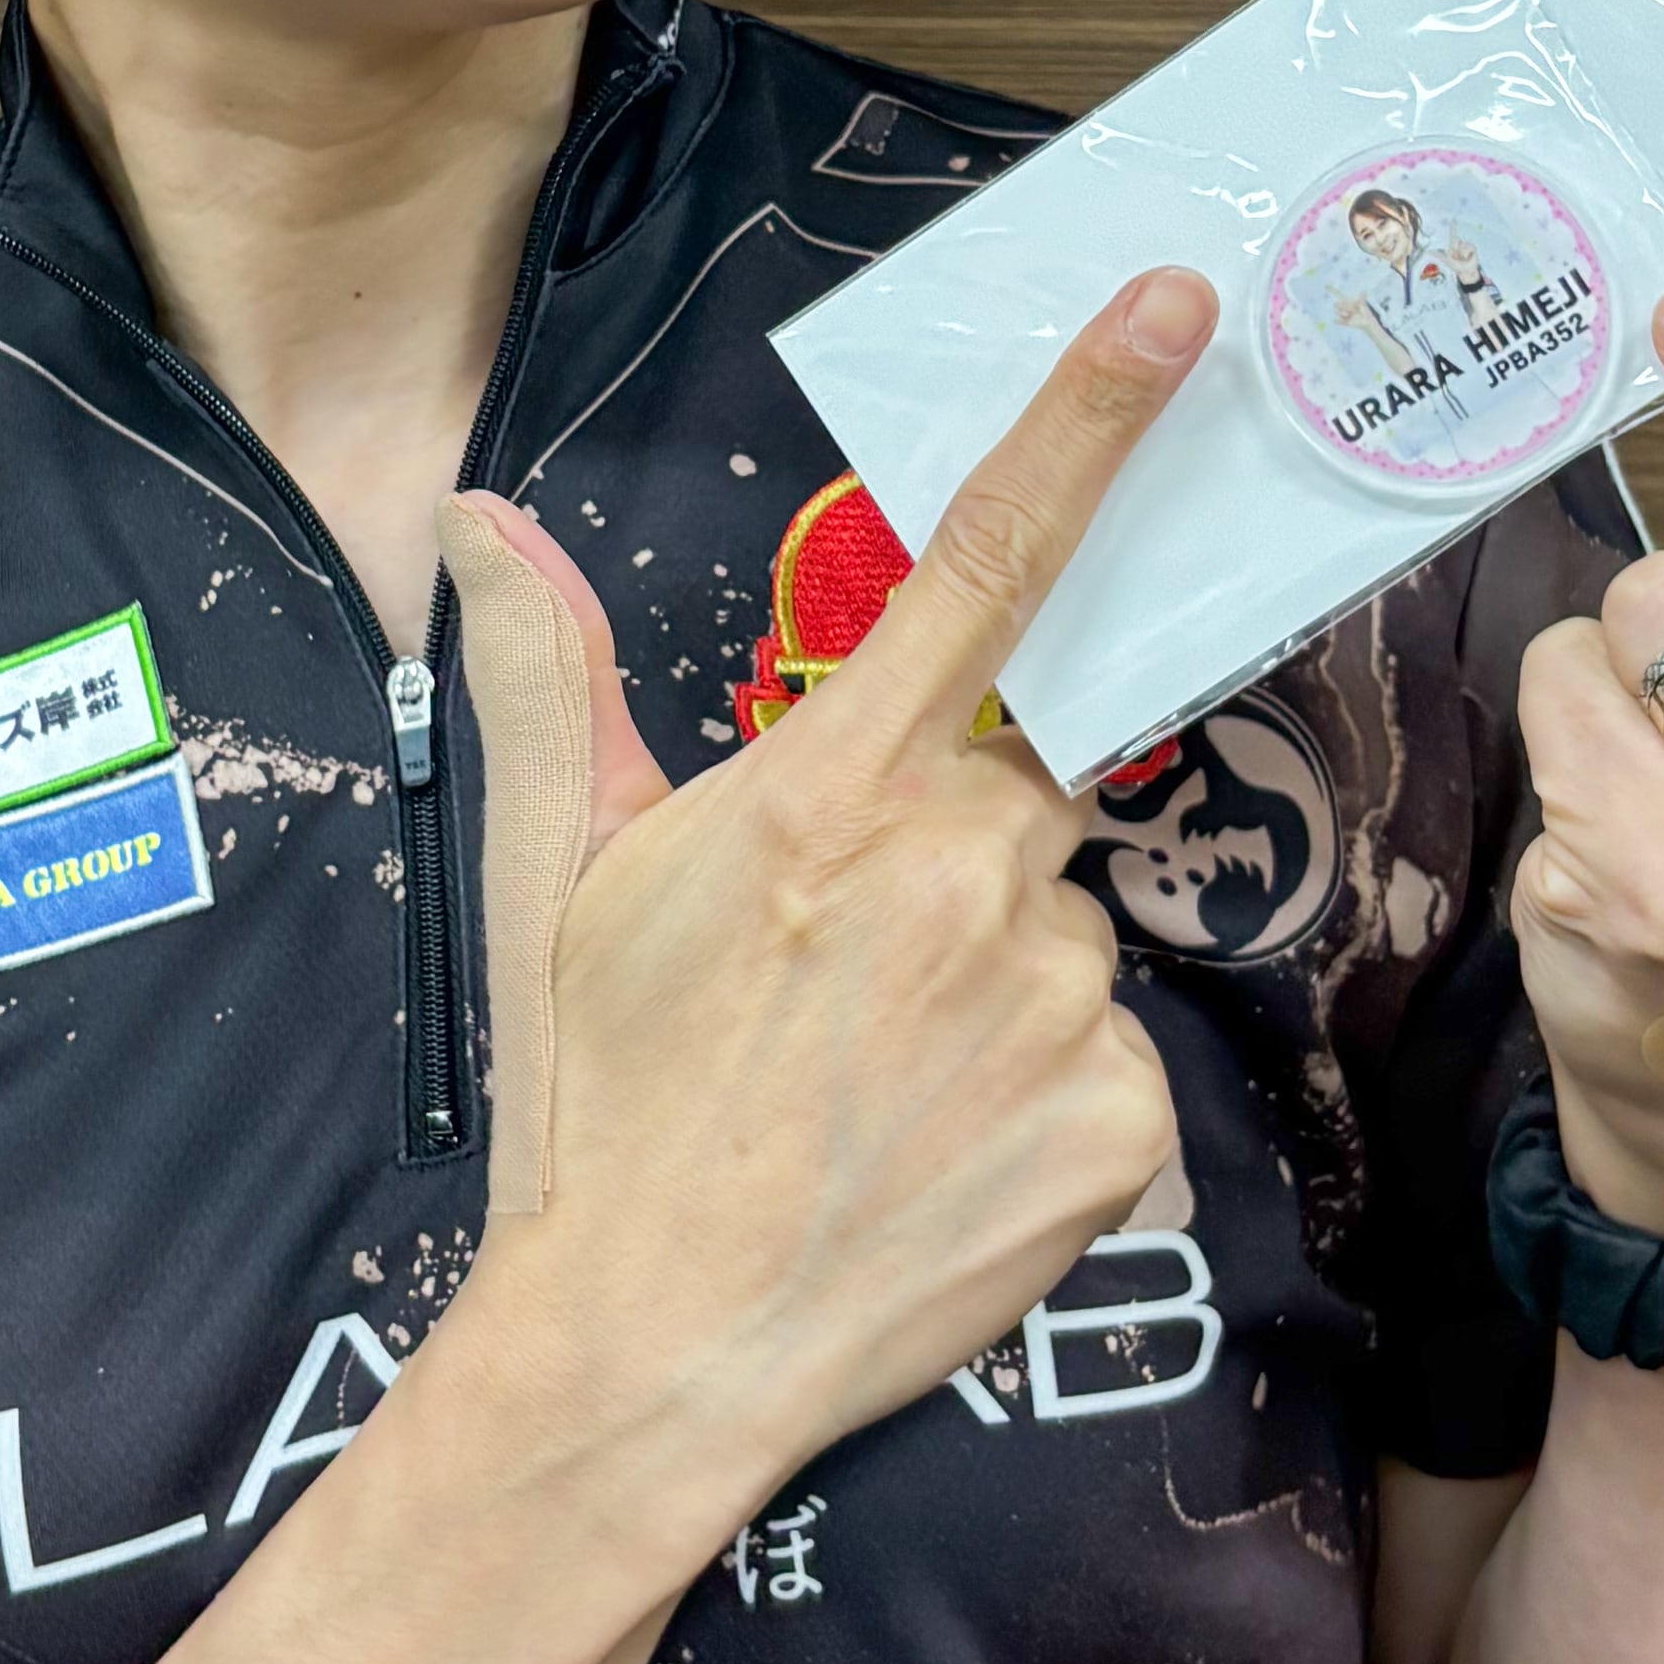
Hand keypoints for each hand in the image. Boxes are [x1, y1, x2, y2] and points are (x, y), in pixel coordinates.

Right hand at [432, 272, 1213, 1546]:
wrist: (651, 1353)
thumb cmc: (597, 1106)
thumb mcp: (550, 880)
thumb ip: (545, 680)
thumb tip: (484, 519)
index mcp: (832, 794)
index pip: (989, 565)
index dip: (1094, 421)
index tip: (1179, 310)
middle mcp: (963, 875)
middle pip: (1020, 796)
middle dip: (952, 858)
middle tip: (841, 982)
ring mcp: (1054, 1002)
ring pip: (1060, 936)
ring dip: (995, 986)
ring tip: (875, 1088)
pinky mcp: (1124, 1128)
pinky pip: (1113, 1065)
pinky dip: (1046, 1103)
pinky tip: (942, 1158)